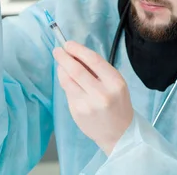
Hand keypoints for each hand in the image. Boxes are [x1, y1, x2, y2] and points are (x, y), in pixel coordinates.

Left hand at [53, 41, 133, 155]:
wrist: (118, 132)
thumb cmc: (118, 103)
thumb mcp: (116, 83)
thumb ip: (98, 70)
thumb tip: (76, 54)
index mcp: (115, 82)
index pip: (94, 60)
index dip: (78, 50)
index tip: (68, 44)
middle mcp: (101, 93)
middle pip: (77, 70)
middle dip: (64, 57)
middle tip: (57, 50)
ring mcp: (87, 104)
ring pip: (68, 80)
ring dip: (61, 68)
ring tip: (60, 62)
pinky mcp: (77, 111)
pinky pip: (67, 91)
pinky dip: (64, 80)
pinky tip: (65, 76)